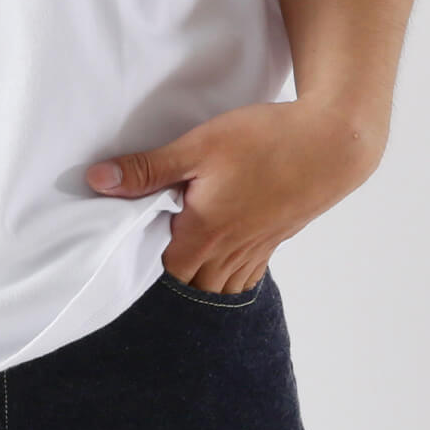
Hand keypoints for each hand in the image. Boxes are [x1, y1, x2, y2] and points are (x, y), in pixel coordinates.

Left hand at [84, 99, 385, 293]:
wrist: (332, 144)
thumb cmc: (264, 140)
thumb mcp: (198, 146)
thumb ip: (147, 169)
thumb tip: (97, 181)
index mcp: (203, 234)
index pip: (159, 274)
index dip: (138, 270)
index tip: (120, 257)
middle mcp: (228, 252)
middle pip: (187, 288)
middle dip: (165, 283)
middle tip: (142, 264)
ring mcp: (255, 250)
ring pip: (216, 287)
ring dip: (195, 283)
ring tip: (174, 267)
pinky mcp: (274, 240)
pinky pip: (243, 276)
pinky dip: (225, 277)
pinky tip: (216, 262)